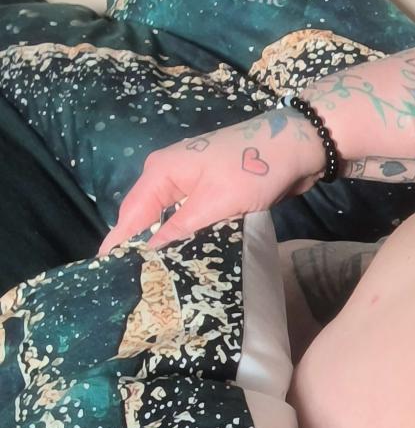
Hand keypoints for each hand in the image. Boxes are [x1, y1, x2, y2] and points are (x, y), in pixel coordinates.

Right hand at [99, 107, 327, 252]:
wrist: (295, 148)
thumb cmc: (252, 170)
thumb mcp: (214, 203)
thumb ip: (180, 227)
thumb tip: (150, 251)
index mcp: (161, 172)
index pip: (131, 213)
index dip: (119, 240)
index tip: (105, 267)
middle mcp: (169, 175)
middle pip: (147, 215)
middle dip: (139, 243)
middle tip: (132, 278)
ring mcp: (191, 182)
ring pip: (169, 217)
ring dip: (164, 241)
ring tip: (156, 273)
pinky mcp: (212, 191)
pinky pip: (189, 216)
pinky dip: (185, 234)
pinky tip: (185, 254)